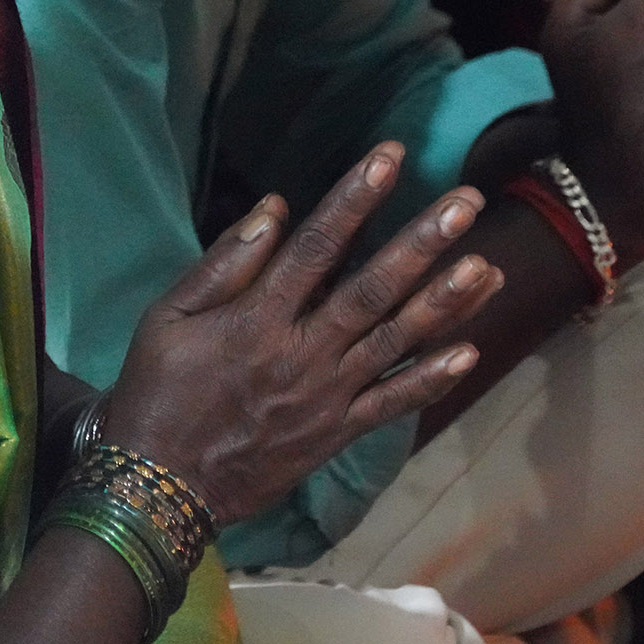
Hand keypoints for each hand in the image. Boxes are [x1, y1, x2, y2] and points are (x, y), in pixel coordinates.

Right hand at [103, 143, 503, 525]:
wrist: (160, 486)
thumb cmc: (156, 391)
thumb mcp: (166, 318)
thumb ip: (221, 265)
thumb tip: (274, 209)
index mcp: (256, 318)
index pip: (316, 246)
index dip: (355, 198)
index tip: (389, 157)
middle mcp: (300, 353)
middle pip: (371, 288)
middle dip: (421, 242)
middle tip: (466, 200)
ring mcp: (325, 396)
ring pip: (394, 342)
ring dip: (444, 303)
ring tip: (488, 266)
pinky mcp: (336, 433)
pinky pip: (391, 404)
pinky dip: (430, 380)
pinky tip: (470, 351)